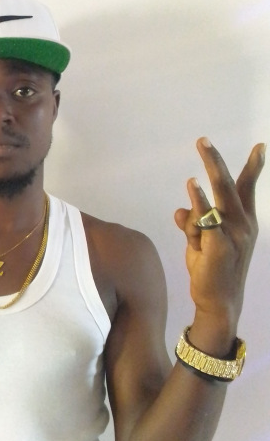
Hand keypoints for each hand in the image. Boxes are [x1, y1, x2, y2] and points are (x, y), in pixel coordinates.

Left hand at [174, 138, 264, 352]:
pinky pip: (206, 219)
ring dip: (209, 172)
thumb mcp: (201, 242)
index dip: (253, 168)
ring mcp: (233, 236)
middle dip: (217, 161)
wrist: (217, 300)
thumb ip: (193, 224)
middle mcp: (242, 225)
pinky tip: (193, 186)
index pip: (246, 190)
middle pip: (230, 186)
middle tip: (204, 140)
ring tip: (203, 146)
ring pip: (217, 199)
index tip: (260, 147)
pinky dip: (199, 202)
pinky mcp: (218, 246)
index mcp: (243, 222)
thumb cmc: (212, 268)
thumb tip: (180, 210)